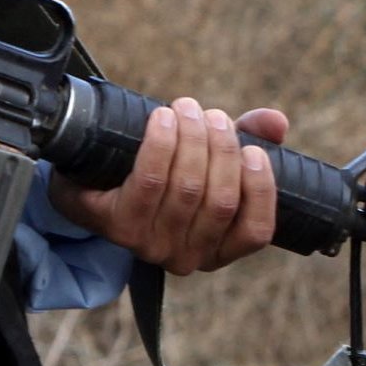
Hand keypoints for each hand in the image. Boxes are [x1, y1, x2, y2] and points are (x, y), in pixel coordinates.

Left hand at [49, 98, 288, 276]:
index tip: (253, 150)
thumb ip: (246, 140)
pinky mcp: (118, 226)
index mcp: (218, 248)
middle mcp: (186, 256)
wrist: (89, 181)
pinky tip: (162, 119)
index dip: (260, 189)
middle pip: (219, 200)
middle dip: (221, 148)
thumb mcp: (207, 159)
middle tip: (212, 115)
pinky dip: (161, 144)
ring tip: (187, 109)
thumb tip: (277, 122)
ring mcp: (150, 245)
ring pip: (186, 189)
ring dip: (191, 139)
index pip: (256, 232)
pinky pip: (148, 181)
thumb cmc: (159, 172)